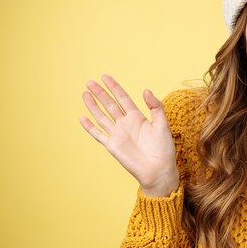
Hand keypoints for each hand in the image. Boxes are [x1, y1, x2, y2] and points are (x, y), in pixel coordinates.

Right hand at [79, 74, 178, 196]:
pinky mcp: (112, 146)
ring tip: (85, 94)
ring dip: (93, 106)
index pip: (123, 98)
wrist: (159, 170)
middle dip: (100, 93)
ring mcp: (118, 134)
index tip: (105, 77)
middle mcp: (125, 124)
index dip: (114, 87)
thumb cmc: (164, 149)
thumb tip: (146, 90)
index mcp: (138, 117)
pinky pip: (98, 134)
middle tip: (90, 82)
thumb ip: (155, 107)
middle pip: (110, 105)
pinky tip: (82, 118)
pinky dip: (90, 127)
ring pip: (102, 116)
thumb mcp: (162, 125)